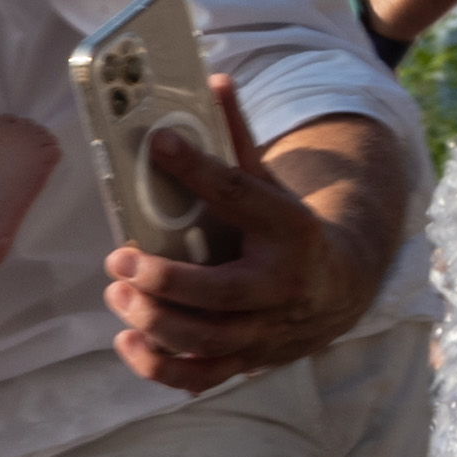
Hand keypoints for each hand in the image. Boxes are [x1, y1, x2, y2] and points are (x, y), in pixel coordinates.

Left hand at [111, 86, 399, 391]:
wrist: (340, 285)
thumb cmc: (286, 227)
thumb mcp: (269, 183)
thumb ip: (236, 140)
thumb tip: (211, 79)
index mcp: (291, 230)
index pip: (243, 196)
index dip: (199, 169)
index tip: (159, 144)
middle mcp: (282, 287)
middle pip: (220, 294)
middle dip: (163, 279)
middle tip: (118, 259)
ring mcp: (265, 330)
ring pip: (206, 339)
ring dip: (153, 320)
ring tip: (116, 293)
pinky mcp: (247, 360)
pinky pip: (200, 376)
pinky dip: (159, 366)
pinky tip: (128, 339)